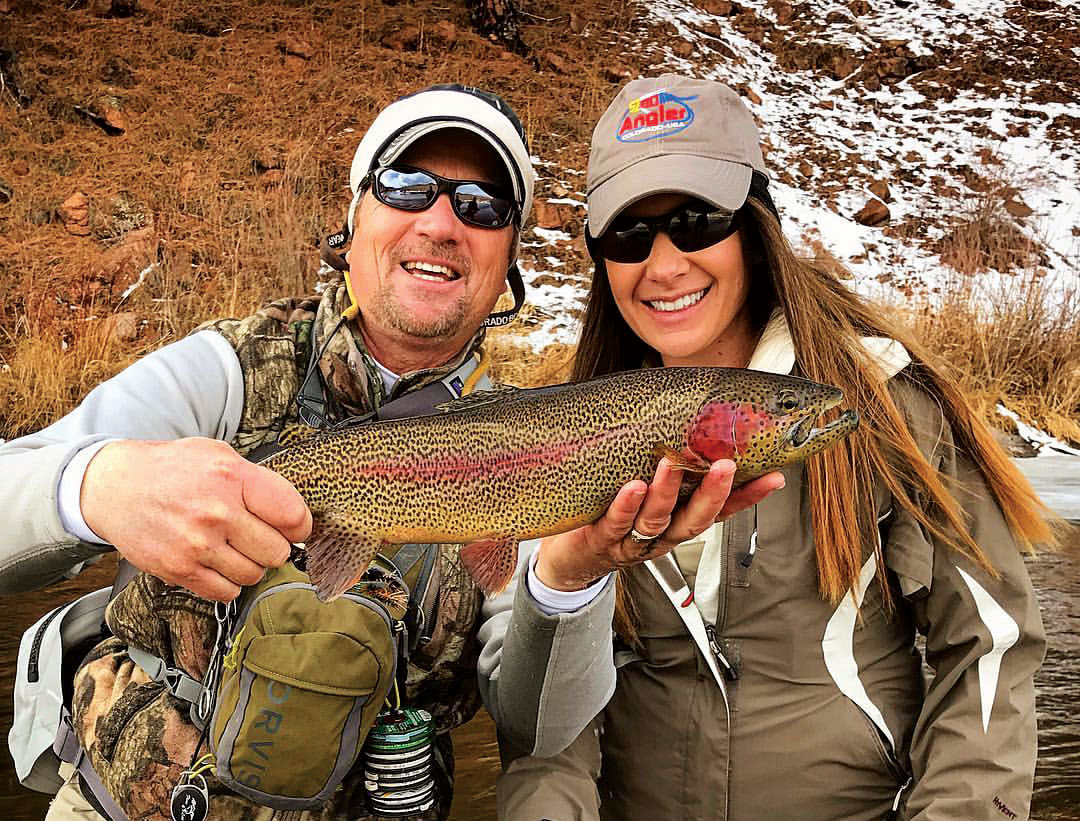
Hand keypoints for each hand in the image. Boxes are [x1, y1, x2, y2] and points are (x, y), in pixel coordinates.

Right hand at [81, 438, 311, 600]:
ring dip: (249, 565)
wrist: (115, 487)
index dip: (299, 526)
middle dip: (273, 546)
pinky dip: (227, 582)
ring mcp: (197, 544)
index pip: (293, 515)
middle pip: (277, 551)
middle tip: (257, 536)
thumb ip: (257, 481)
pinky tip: (217, 562)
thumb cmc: (172, 470)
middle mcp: (217, 512)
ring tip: (233, 547)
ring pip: (254, 574)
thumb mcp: (218, 455)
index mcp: (232, 477)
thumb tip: (293, 513)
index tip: (292, 528)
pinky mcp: (178, 569)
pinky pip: (226, 592)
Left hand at [533, 459, 784, 590]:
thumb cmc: (613, 515)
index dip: (749, 496)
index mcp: (678, 521)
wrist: (571, 557)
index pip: (722, 510)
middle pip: (696, 518)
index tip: (774, 477)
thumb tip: (693, 420)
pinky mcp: (602, 539)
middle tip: (727, 466)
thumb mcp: (649, 494)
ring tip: (670, 464)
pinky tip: (631, 487)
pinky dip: (625, 506)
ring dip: (666, 492)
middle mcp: (662, 534)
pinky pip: (616, 523)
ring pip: (656, 519)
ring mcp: (633, 540)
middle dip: (714, 493)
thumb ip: (672, 468)